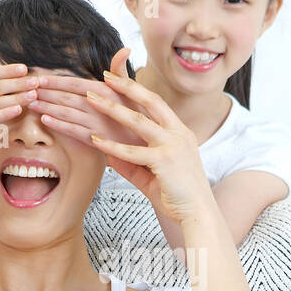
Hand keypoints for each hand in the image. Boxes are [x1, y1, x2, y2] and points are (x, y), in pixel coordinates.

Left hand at [27, 46, 141, 153]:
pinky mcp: (96, 140)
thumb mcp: (133, 89)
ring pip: (65, 113)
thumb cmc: (137, 112)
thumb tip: (124, 49)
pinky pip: (73, 131)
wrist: (147, 141)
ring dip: (46, 107)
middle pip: (66, 97)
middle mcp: (99, 105)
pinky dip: (58, 125)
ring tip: (30, 102)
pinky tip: (44, 120)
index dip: (55, 80)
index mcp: (106, 90)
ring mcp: (96, 123)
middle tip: (26, 88)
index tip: (38, 77)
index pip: (75, 83)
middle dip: (45, 92)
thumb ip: (120, 70)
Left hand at [57, 50, 212, 224]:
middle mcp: (179, 134)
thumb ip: (132, 163)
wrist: (199, 214)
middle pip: (151, 101)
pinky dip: (111, 146)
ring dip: (112, 108)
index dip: (136, 89)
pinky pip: (133, 152)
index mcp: (180, 133)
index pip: (156, 103)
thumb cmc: (178, 196)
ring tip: (91, 99)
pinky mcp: (165, 162)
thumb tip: (109, 155)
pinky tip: (95, 140)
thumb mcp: (154, 174)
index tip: (116, 80)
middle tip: (105, 76)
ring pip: (139, 121)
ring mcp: (173, 146)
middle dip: (126, 86)